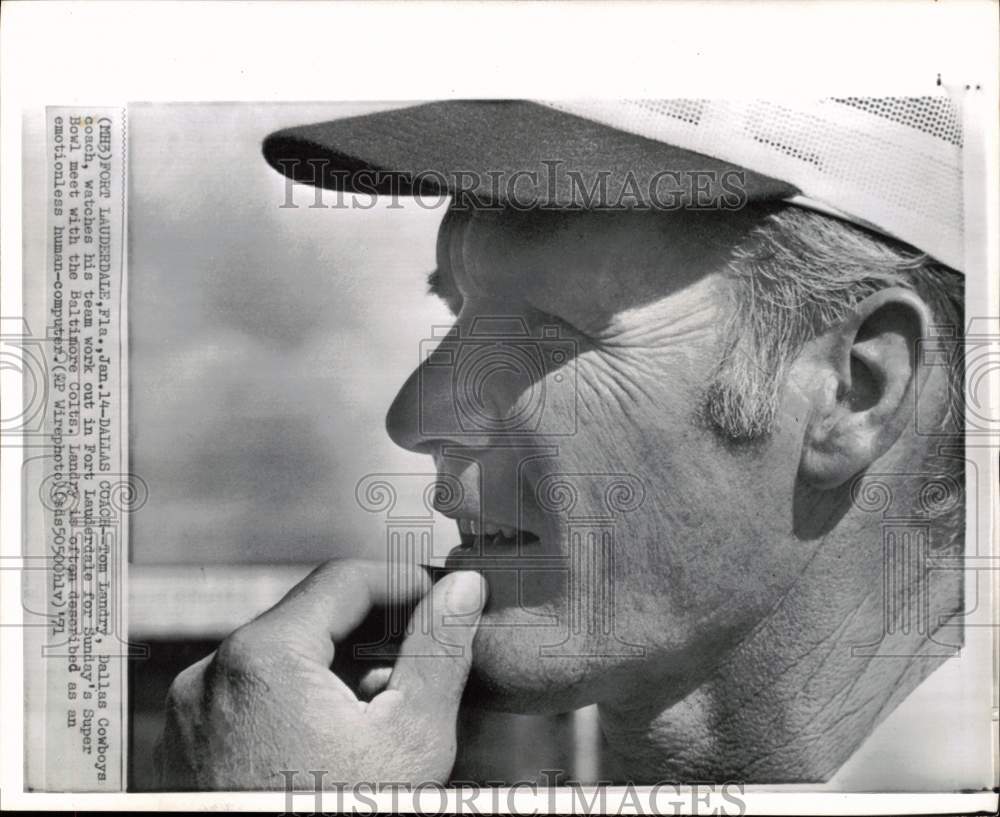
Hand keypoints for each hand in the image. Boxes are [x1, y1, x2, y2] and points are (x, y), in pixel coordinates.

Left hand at [155, 559, 486, 789]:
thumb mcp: (410, 736)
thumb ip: (439, 649)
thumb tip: (462, 591)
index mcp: (262, 657)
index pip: (343, 579)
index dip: (402, 583)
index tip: (440, 600)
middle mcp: (213, 675)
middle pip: (310, 617)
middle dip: (372, 632)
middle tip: (423, 658)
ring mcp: (194, 712)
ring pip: (283, 655)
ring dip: (338, 667)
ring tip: (383, 708)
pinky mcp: (191, 742)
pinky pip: (253, 694)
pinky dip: (300, 698)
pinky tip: (338, 737)